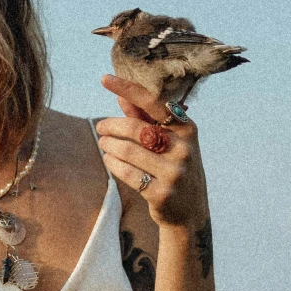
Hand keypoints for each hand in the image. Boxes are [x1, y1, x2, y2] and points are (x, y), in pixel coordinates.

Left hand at [98, 75, 209, 229]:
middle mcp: (184, 149)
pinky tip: (109, 160)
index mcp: (187, 129)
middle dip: (111, 126)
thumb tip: (121, 96)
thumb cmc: (174, 167)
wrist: (190, 211)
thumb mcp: (169, 142)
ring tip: (104, 144)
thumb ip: (146, 119)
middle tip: (100, 127)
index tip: (105, 79)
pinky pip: (127, 172)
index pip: (154, 103)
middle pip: (135, 129)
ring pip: (127, 151)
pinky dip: (112, 163)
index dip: (128, 89)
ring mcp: (174, 172)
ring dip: (109, 145)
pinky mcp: (161, 193)